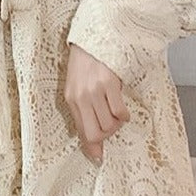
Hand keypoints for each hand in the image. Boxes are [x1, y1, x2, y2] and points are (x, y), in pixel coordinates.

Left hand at [64, 43, 129, 164]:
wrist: (94, 37)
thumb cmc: (85, 65)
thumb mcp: (78, 90)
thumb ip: (84, 117)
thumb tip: (94, 149)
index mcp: (71, 100)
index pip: (82, 133)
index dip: (93, 147)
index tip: (99, 157)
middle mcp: (81, 97)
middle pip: (97, 134)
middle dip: (107, 135)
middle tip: (111, 125)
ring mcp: (95, 90)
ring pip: (110, 124)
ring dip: (116, 123)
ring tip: (116, 112)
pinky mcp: (110, 83)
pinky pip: (120, 111)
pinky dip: (124, 114)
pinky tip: (121, 107)